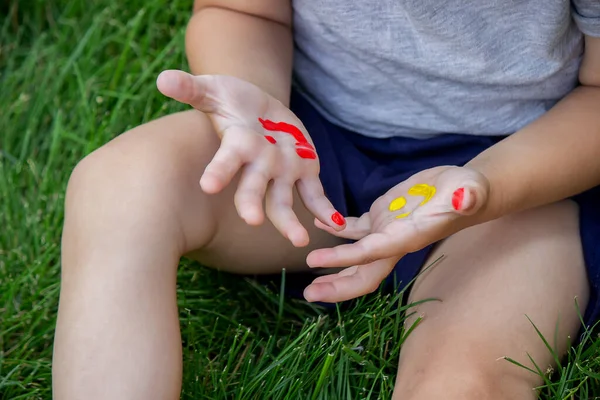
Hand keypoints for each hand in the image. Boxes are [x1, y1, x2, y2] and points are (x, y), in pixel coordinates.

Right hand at [156, 70, 344, 246]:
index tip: (207, 185)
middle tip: (252, 221)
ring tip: (299, 241)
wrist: (260, 107)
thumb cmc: (232, 100)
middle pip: (252, 188)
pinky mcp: (305, 172)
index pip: (225, 161)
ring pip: (282, 202)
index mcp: (238, 146)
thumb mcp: (214, 89)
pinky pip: (315, 196)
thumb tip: (163, 78)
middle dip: (251, 204)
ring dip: (290, 222)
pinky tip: (336, 225)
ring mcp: (282, 173)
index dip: (217, 172)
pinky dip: (325, 210)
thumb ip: (192, 88)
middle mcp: (258, 165)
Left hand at [303, 166, 488, 301]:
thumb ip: (467, 196)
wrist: (466, 187)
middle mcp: (394, 241)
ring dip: (333, 264)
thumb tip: (465, 198)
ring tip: (308, 269)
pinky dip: (336, 229)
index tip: (314, 262)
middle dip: (337, 285)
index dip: (343, 258)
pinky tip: (319, 223)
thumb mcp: (470, 188)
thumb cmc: (469, 189)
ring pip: (355, 255)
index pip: (371, 253)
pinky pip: (354, 229)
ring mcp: (386, 230)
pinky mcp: (382, 217)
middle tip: (308, 294)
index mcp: (408, 237)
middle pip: (363, 271)